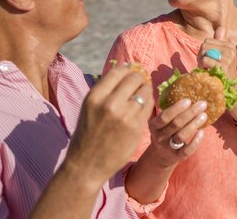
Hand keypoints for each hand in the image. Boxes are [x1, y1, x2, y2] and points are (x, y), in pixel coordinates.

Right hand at [63, 65, 153, 189]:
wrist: (86, 166)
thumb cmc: (87, 135)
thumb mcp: (89, 108)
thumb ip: (106, 91)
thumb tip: (126, 71)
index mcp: (95, 97)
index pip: (118, 71)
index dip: (127, 70)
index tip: (130, 74)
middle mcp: (110, 103)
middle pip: (134, 78)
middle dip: (139, 79)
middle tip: (139, 85)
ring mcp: (125, 116)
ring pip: (145, 91)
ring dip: (146, 91)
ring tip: (142, 96)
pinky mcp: (137, 127)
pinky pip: (149, 107)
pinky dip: (149, 104)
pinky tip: (143, 108)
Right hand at [147, 99, 206, 167]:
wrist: (160, 155)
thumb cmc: (164, 131)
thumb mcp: (161, 122)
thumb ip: (169, 110)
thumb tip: (186, 91)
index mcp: (154, 126)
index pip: (164, 117)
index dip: (176, 108)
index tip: (188, 100)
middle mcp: (159, 137)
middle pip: (175, 124)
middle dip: (190, 113)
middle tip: (202, 104)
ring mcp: (168, 148)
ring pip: (181, 136)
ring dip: (194, 124)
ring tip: (204, 115)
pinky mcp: (177, 157)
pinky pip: (187, 150)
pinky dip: (195, 142)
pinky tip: (202, 132)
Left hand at [197, 26, 236, 121]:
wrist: (232, 91)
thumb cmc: (224, 74)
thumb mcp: (223, 56)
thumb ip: (220, 42)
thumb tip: (221, 28)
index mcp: (229, 45)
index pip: (208, 40)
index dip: (204, 50)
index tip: (207, 59)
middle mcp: (230, 49)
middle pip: (204, 44)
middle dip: (200, 55)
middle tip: (204, 65)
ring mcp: (228, 57)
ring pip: (204, 51)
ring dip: (200, 61)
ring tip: (206, 69)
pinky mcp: (224, 65)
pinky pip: (206, 60)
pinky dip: (203, 66)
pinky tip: (207, 72)